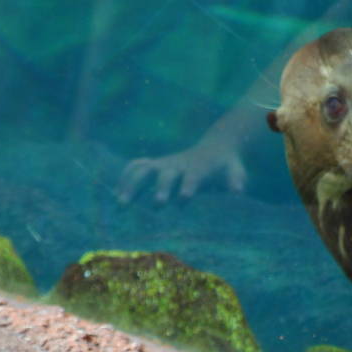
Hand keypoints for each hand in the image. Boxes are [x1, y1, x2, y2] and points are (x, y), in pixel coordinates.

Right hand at [115, 138, 248, 204]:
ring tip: (121, 203)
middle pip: (166, 174)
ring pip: (144, 169)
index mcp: (199, 168)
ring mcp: (164, 163)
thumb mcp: (235, 171)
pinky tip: (114, 193)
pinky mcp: (155, 164)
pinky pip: (136, 165)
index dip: (188, 186)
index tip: (183, 199)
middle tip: (157, 204)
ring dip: (132, 183)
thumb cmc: (225, 166)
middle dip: (161, 188)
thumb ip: (235, 180)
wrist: (215, 147)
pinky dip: (124, 175)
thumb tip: (237, 191)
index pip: (193, 177)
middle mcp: (179, 164)